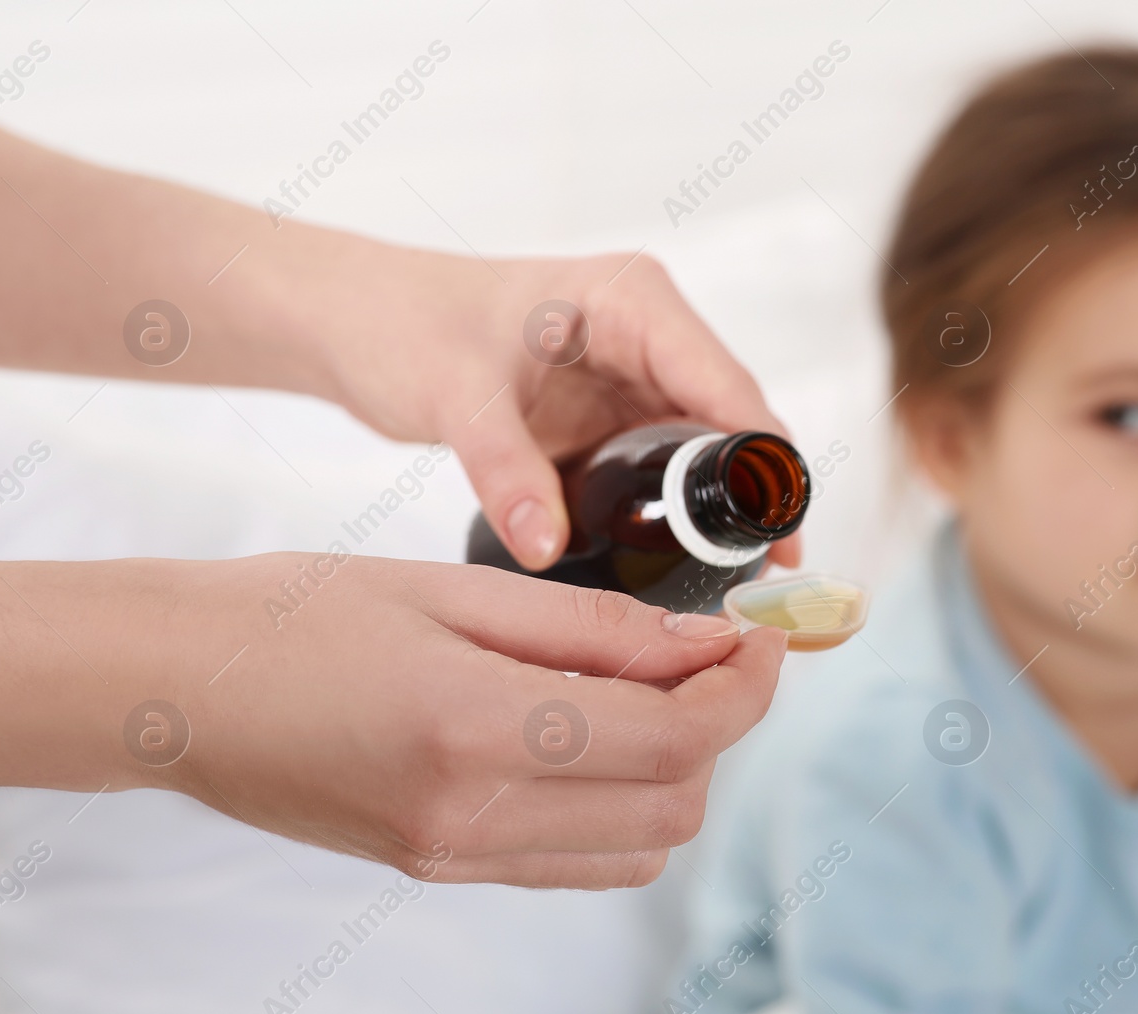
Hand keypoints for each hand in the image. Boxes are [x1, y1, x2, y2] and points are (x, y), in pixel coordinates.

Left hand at [0, 128, 800, 573]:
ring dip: (717, 514)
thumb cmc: (398, 324)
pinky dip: (672, 516)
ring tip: (735, 588)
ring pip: (701, 454)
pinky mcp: (609, 417)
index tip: (784, 537)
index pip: (726, 385)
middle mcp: (648, 335)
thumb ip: (502, 467)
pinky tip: (681, 571)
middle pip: (730, 423)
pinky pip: (658, 472)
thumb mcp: (452, 393)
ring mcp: (632, 377)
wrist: (354, 323)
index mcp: (632, 301)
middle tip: (767, 581)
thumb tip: (549, 548)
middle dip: (751, 498)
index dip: (764, 462)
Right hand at [0, 556, 787, 887]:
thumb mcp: (458, 592)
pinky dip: (624, 808)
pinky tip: (598, 737)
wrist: (182, 687)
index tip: (763, 635)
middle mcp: (474, 816)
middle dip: (721, 725)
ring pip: (641, 846)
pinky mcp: (442, 869)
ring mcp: (457, 857)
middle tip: (711, 651)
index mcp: (477, 729)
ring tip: (652, 690)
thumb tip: (708, 645)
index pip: (675, 737)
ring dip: (679, 771)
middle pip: (676, 803)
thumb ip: (596, 628)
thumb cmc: (301, 613)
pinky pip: (581, 864)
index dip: (746, 688)